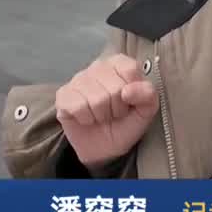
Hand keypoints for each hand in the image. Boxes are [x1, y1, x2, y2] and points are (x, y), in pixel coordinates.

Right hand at [55, 54, 158, 170]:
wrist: (105, 147)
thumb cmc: (126, 123)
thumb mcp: (146, 110)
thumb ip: (147, 95)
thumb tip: (128, 90)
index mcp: (120, 63)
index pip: (130, 69)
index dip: (133, 92)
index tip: (130, 101)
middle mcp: (98, 66)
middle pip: (115, 88)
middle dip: (118, 108)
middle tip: (115, 112)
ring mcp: (78, 79)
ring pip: (97, 99)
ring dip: (102, 115)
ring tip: (102, 116)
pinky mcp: (63, 95)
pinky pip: (78, 107)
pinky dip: (86, 119)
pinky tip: (87, 118)